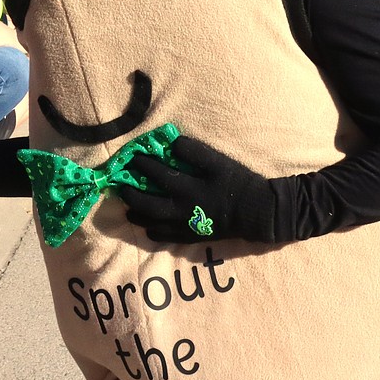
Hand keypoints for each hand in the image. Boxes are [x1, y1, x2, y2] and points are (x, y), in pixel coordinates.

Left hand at [117, 137, 274, 242]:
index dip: (144, 165)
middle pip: (149, 204)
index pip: (159, 174)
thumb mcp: (219, 162)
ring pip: (155, 223)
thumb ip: (194, 151)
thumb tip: (172, 142)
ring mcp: (187, 225)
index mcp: (189, 188)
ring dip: (138, 216)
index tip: (133, 157)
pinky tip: (147, 228)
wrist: (258, 212)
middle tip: (122, 187)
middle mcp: (183, 209)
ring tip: (128, 210)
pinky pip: (168, 237)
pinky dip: (155, 233)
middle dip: (133, 194)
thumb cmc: (238, 182)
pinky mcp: (194, 236)